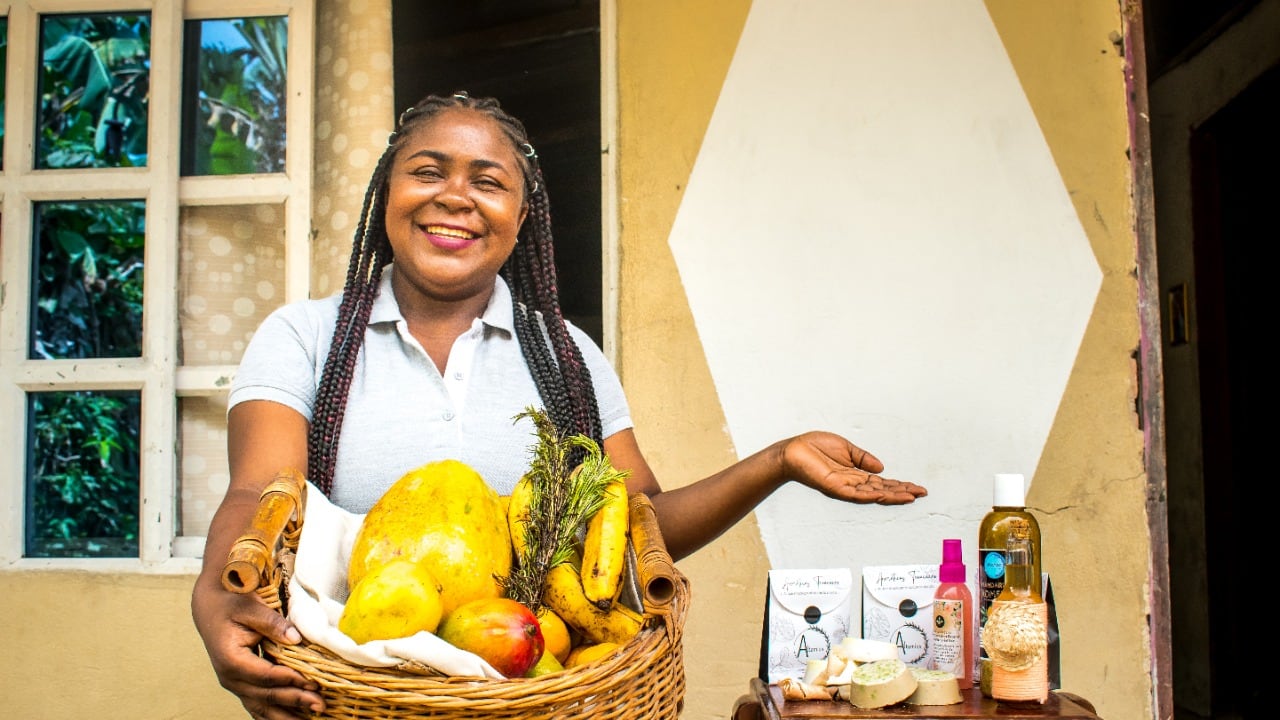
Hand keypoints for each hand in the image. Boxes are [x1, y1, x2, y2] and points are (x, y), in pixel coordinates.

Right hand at [192, 579, 324, 718]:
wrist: (210, 609)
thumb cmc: (231, 605)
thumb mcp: (250, 608)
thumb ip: (272, 623)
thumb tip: (295, 638)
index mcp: (231, 660)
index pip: (266, 675)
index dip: (290, 679)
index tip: (313, 682)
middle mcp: (230, 678)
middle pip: (266, 695)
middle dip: (295, 700)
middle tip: (320, 705)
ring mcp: (235, 685)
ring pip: (261, 707)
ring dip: (287, 715)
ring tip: (311, 719)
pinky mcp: (241, 686)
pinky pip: (258, 706)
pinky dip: (274, 715)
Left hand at [780, 431, 926, 504]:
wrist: (792, 450)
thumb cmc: (814, 448)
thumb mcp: (846, 448)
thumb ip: (863, 458)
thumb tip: (882, 467)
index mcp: (855, 474)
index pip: (882, 482)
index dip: (900, 485)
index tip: (917, 487)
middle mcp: (852, 484)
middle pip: (882, 490)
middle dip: (902, 492)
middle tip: (921, 493)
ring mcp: (844, 487)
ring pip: (872, 494)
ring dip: (891, 495)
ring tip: (910, 496)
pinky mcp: (834, 486)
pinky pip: (854, 493)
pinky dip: (869, 494)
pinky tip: (883, 494)